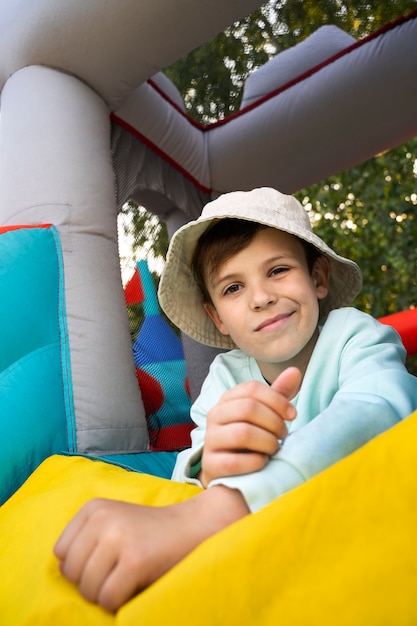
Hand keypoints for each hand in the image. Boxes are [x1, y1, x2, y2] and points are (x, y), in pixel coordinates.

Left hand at [54, 486, 248, 611]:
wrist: (193, 527)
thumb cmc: (150, 532)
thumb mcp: (114, 521)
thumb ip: (86, 538)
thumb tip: (60, 568)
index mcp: (94, 507)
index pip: (61, 553)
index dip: (80, 566)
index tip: (105, 561)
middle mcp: (103, 519)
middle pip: (72, 573)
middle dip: (91, 583)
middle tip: (117, 573)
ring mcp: (118, 538)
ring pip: (88, 590)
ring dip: (105, 594)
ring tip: (126, 579)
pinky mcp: (135, 560)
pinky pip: (107, 599)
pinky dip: (118, 602)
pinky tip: (134, 586)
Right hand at [200, 366, 300, 485]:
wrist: (229, 471)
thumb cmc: (252, 438)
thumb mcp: (265, 414)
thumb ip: (278, 394)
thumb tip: (295, 371)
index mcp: (228, 399)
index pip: (252, 388)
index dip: (277, 400)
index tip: (293, 415)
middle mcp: (215, 415)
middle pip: (248, 408)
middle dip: (274, 423)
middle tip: (283, 435)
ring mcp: (210, 440)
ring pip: (243, 433)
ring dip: (268, 443)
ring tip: (274, 449)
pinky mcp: (211, 464)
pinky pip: (236, 461)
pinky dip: (257, 462)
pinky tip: (263, 463)